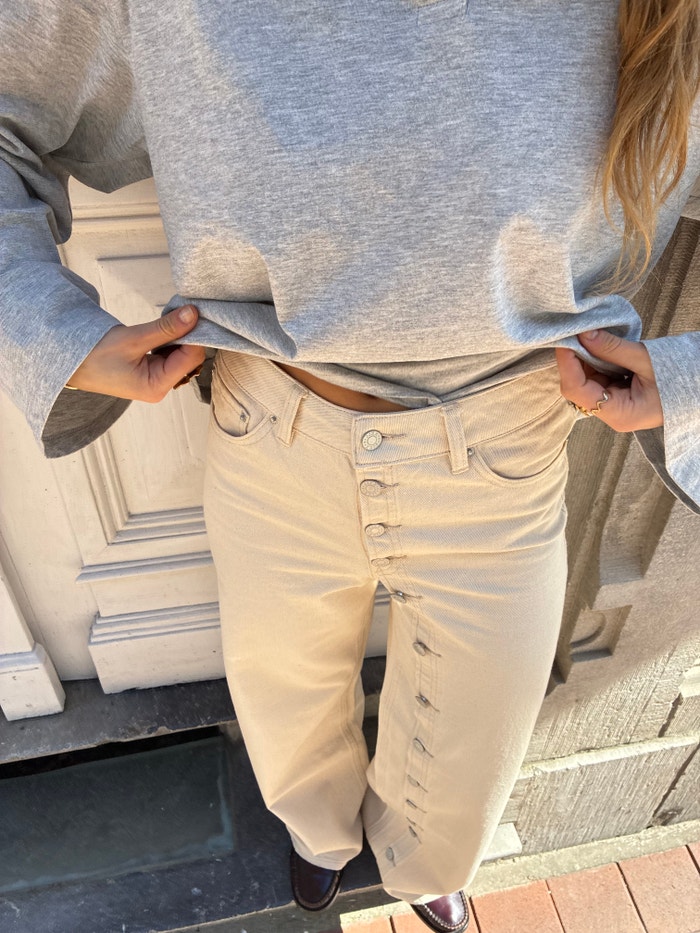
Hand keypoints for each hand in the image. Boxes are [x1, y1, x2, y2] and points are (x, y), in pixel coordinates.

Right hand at [67, 305, 205, 400]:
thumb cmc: (94, 355)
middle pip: (189, 358)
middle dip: (187, 335)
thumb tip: (192, 314)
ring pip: (181, 355)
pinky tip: (162, 329)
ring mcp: (157, 381)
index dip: (195, 334)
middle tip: (180, 312)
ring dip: (178, 336)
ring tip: (168, 320)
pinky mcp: (152, 373)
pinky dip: (169, 340)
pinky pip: (170, 355)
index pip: (191, 358)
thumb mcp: (133, 338)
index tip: (192, 312)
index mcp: (157, 386)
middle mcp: (161, 388)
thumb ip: (165, 328)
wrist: (70, 363)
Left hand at [555, 329, 662, 430]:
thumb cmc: (682, 378)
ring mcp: (615, 407)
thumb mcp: (646, 360)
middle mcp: (612, 415)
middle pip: (578, 386)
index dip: (566, 364)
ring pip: (586, 381)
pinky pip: (598, 379)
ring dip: (585, 359)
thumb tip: (584, 334)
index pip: (576, 390)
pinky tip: (599, 346)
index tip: (564, 340)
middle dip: (574, 359)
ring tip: (589, 335)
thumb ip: (612, 348)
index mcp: (619, 414)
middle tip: (575, 332)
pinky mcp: (619, 397)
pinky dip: (596, 361)